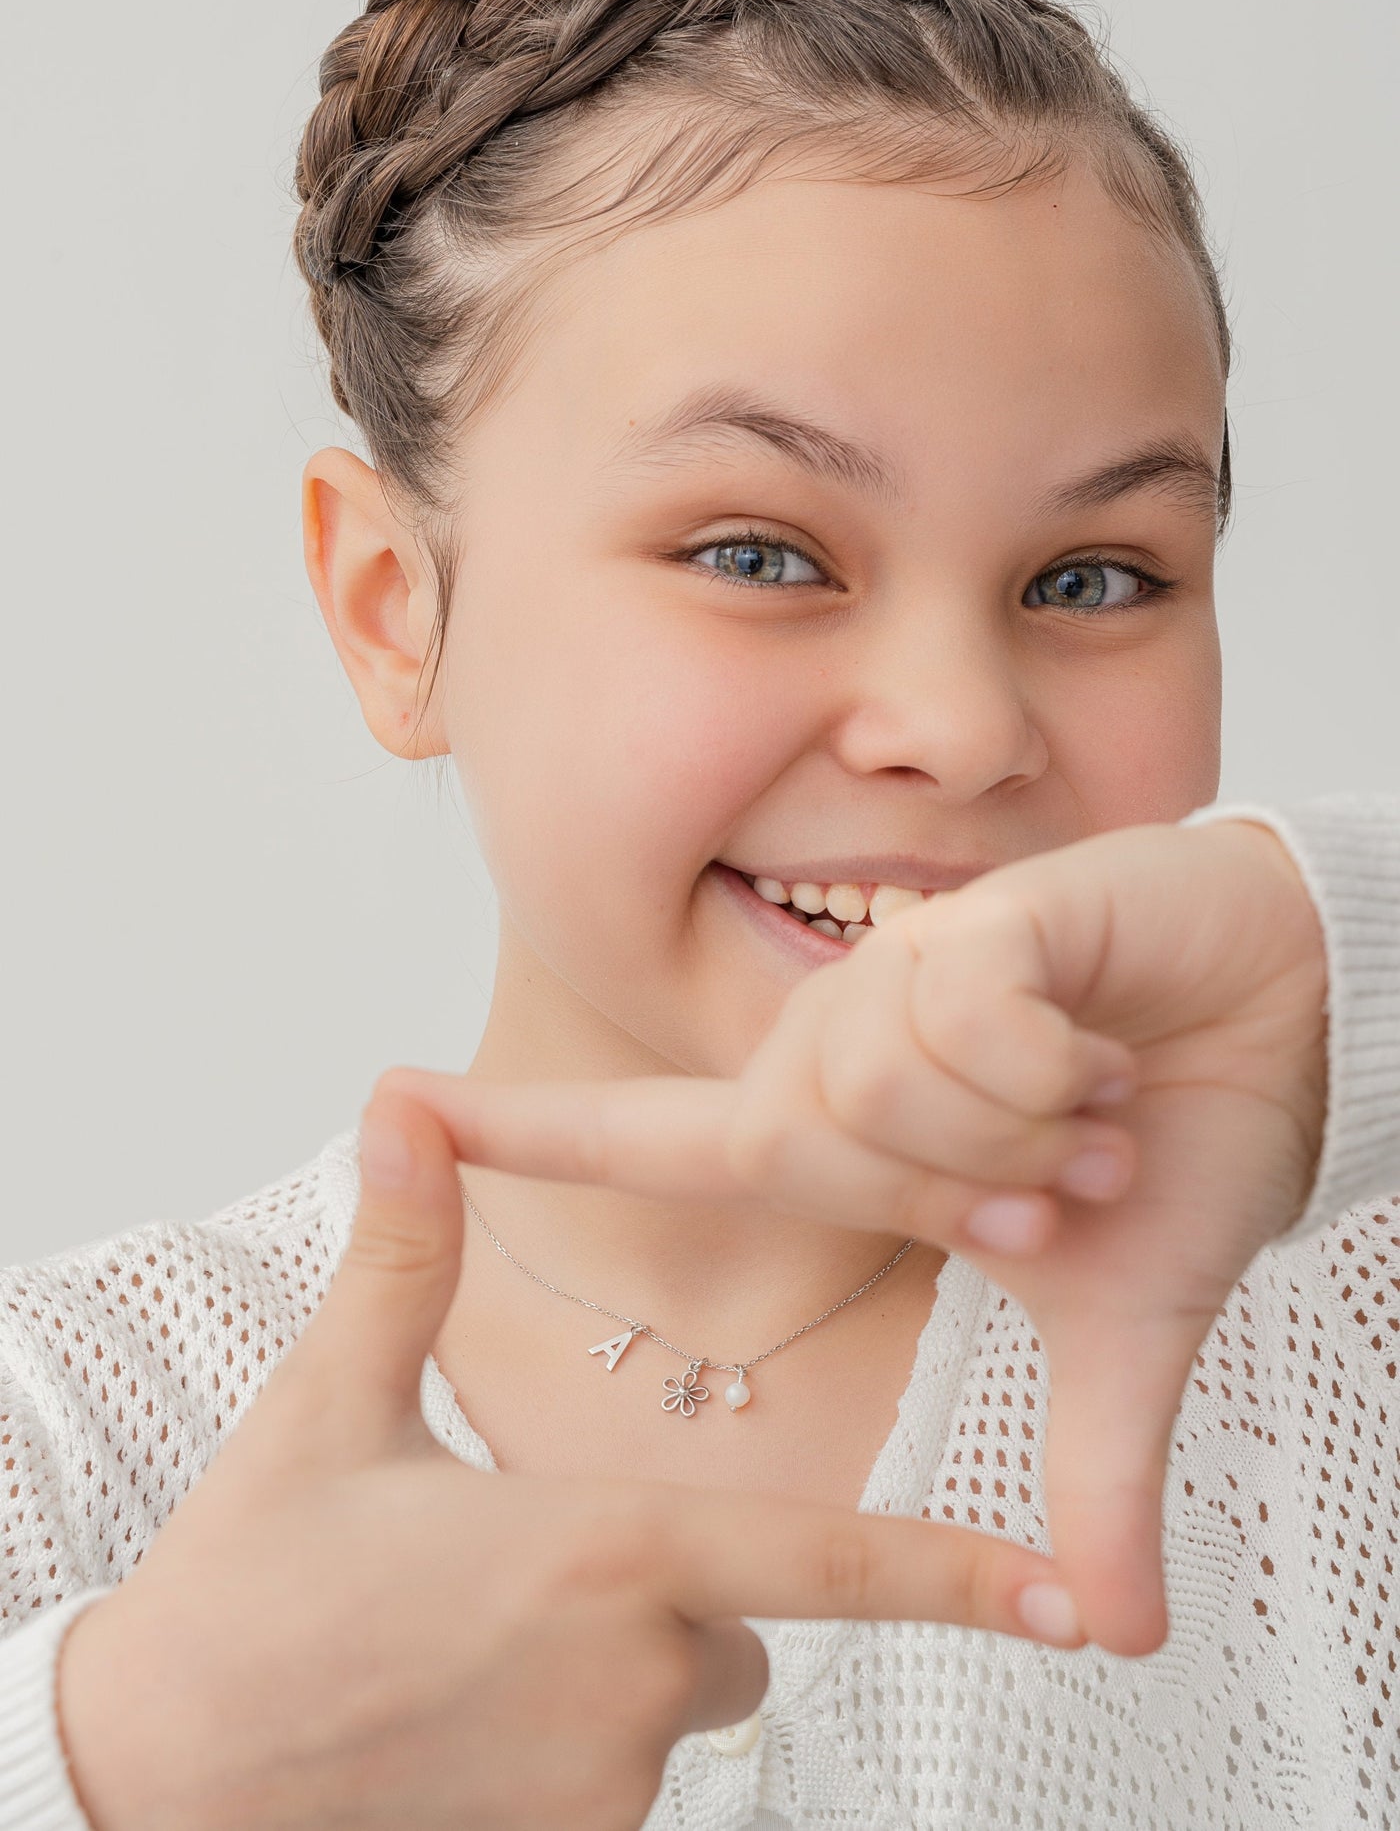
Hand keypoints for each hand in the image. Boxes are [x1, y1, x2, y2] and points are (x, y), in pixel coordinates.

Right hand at [57, 1106, 1089, 1830]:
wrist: (157, 1783)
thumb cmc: (249, 1592)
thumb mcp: (331, 1406)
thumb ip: (404, 1255)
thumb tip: (405, 1104)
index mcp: (603, 1550)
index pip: (825, 1558)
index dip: (961, 1575)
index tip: (1076, 1600)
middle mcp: (635, 1682)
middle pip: (729, 1621)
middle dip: (661, 1590)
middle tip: (506, 1575)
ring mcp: (605, 1790)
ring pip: (669, 1702)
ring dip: (601, 1668)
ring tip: (454, 1647)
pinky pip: (613, 1781)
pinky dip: (559, 1744)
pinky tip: (451, 1721)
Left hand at [378, 818, 1328, 1659]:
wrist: (1286, 1024)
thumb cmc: (1181, 1144)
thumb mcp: (1122, 1324)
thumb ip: (1090, 1463)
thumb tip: (1116, 1629)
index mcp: (839, 1135)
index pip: (646, 1138)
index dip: (520, 1132)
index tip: (390, 1100)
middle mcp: (839, 1047)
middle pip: (807, 1145)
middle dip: (965, 1197)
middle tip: (1060, 1185)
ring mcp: (896, 974)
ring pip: (882, 1085)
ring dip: (1023, 1132)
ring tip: (1089, 1105)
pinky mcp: (970, 921)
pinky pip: (962, 1020)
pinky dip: (1054, 1063)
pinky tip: (1100, 1038)